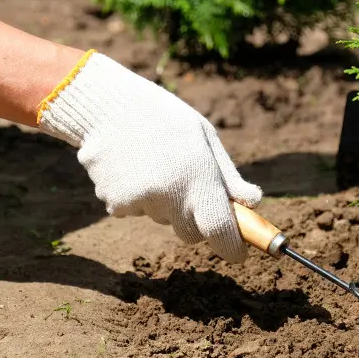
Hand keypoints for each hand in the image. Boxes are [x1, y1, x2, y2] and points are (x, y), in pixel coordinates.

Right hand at [36, 50, 262, 261]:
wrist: (104, 105)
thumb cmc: (164, 118)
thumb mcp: (204, 136)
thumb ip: (228, 176)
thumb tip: (254, 202)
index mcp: (197, 175)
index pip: (219, 230)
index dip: (232, 247)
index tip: (239, 252)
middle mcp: (168, 194)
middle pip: (190, 233)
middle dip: (197, 221)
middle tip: (190, 187)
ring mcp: (138, 201)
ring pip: (162, 219)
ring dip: (165, 203)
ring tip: (154, 163)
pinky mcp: (114, 204)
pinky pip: (137, 212)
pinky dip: (138, 197)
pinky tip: (132, 167)